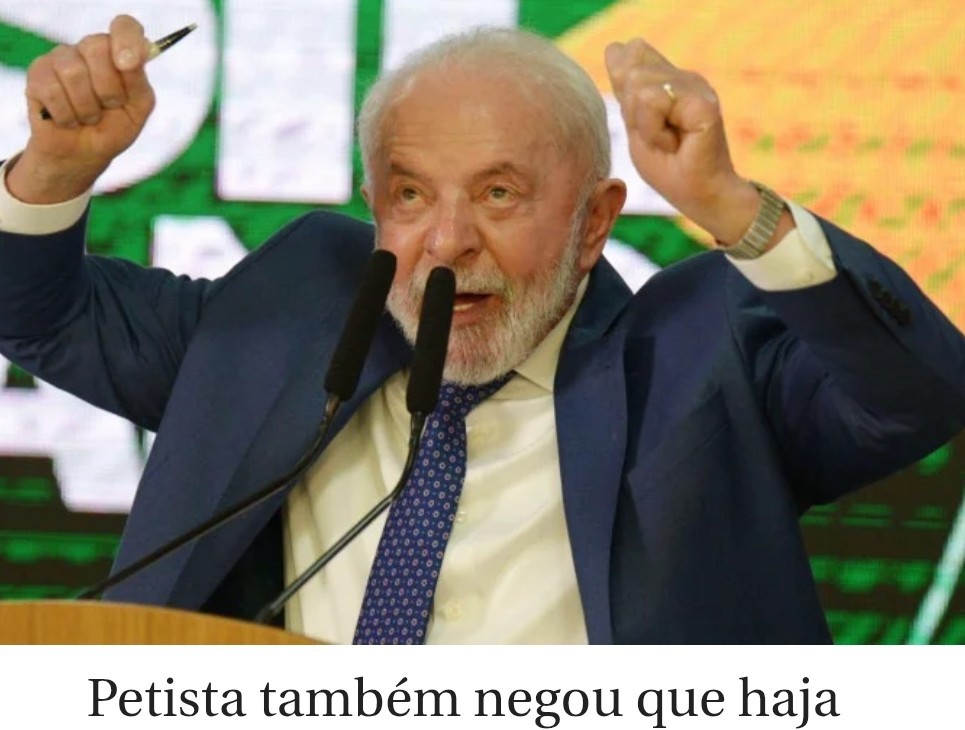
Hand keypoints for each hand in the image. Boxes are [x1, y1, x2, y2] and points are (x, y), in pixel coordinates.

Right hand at [7, 15, 155, 203]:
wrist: (83, 153)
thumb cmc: (114, 128)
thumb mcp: (137, 109)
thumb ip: (138, 81)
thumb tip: (134, 58)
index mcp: (120, 53)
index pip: (125, 27)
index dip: (126, 41)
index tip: (128, 64)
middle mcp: (91, 49)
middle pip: (97, 47)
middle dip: (109, 90)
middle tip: (109, 107)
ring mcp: (62, 58)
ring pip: (74, 72)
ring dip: (88, 108)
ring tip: (89, 117)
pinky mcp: (38, 72)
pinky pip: (52, 90)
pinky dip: (67, 115)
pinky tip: (69, 119)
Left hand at [604, 39, 763, 244]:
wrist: (699, 196)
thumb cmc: (669, 167)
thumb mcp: (635, 126)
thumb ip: (626, 90)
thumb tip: (614, 47)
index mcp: (669, 79)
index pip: (630, 58)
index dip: (626, 95)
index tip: (645, 126)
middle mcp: (685, 77)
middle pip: (631, 73)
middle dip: (634, 115)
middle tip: (658, 138)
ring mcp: (697, 87)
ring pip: (640, 87)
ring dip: (645, 127)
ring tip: (668, 142)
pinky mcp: (703, 102)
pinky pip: (654, 102)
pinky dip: (655, 132)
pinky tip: (675, 144)